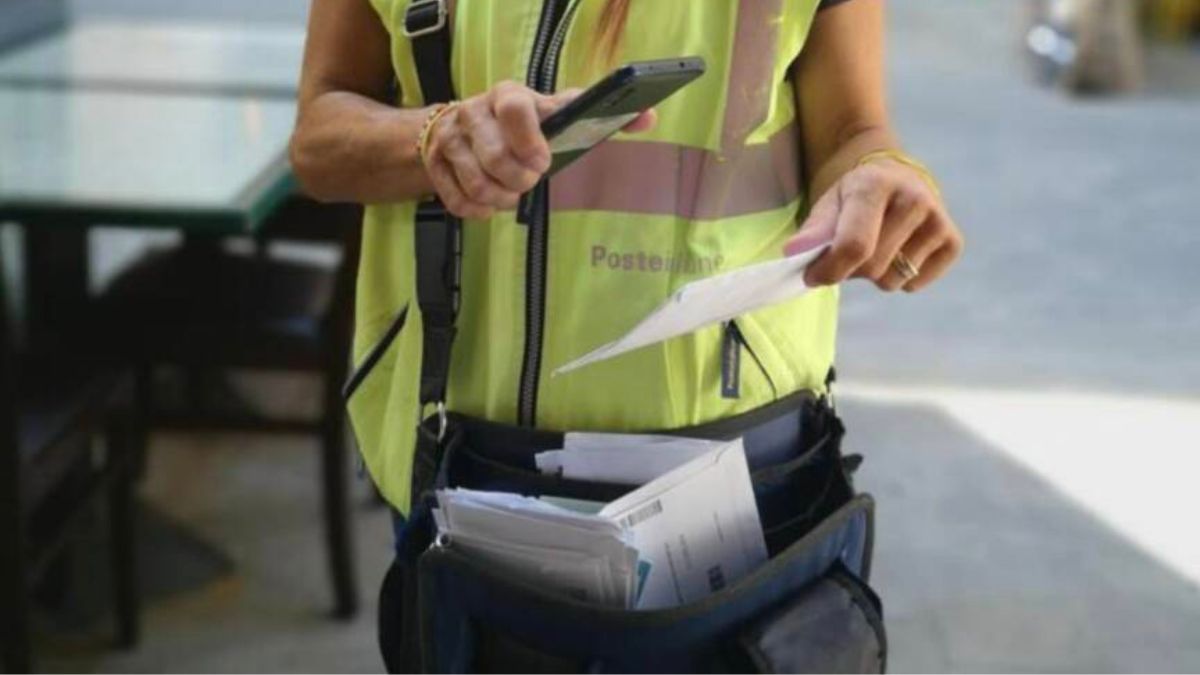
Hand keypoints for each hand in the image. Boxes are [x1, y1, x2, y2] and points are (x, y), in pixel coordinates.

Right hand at [422, 81, 655, 218]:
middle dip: (519, 181)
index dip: (529, 138)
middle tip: (529, 180)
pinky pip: (460, 203)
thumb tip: (649, 117)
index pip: (515, 107)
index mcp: (508, 95)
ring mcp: (449, 140)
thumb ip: (594, 115)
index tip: (543, 163)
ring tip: (511, 191)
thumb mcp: (554, 113)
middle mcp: (474, 112)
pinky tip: (489, 200)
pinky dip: (480, 210)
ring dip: (502, 199)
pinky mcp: (434, 167)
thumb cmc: (521, 124)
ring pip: (478, 185)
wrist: (459, 126)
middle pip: (496, 158)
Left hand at [783, 158, 963, 292]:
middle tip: (847, 254)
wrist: (896, 177)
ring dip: (875, 275)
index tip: (813, 276)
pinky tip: (899, 251)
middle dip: (850, 271)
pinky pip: (915, 284)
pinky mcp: (954, 241)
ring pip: (892, 281)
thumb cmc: (855, 197)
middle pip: (872, 268)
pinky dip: (901, 279)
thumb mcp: (829, 203)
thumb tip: (793, 253)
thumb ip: (813, 230)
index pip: (854, 245)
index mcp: (876, 184)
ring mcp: (938, 219)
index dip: (829, 270)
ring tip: (875, 248)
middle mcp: (914, 199)